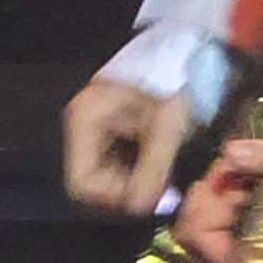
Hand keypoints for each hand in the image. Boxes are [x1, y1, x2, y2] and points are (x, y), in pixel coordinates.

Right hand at [63, 76, 195, 214]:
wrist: (181, 53)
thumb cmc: (169, 80)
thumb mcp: (166, 127)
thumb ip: (152, 170)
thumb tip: (139, 209)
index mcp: (84, 123)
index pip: (82, 184)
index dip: (113, 197)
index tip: (146, 192)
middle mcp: (81, 129)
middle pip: (91, 183)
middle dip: (125, 189)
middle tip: (158, 181)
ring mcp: (93, 131)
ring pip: (104, 177)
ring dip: (133, 180)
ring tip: (160, 165)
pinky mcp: (107, 132)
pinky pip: (115, 164)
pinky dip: (136, 169)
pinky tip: (156, 157)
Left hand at [173, 136, 262, 262]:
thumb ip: (262, 157)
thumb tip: (229, 150)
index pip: (194, 227)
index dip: (208, 192)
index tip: (232, 171)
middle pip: (193, 237)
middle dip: (210, 201)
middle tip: (239, 179)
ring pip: (204, 245)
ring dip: (219, 215)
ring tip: (251, 194)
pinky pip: (219, 255)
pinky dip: (228, 230)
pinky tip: (255, 211)